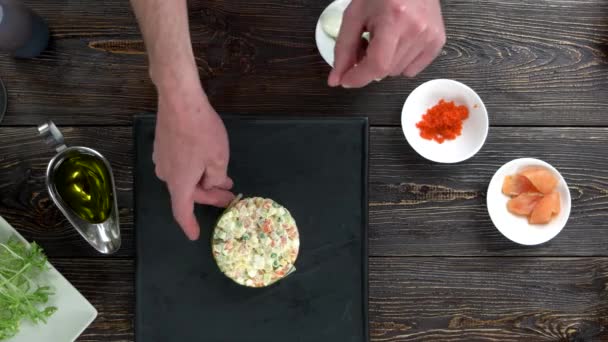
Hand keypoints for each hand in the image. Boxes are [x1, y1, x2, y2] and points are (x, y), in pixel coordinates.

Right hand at [153, 81, 234, 239]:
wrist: (180, 100)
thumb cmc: (201, 132)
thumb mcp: (218, 160)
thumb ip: (216, 179)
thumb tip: (211, 184)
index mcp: (179, 183)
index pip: (182, 212)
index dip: (189, 225)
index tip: (195, 235)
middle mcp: (166, 174)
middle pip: (187, 193)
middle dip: (209, 196)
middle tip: (229, 196)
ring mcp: (162, 158)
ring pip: (185, 178)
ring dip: (203, 181)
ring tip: (223, 179)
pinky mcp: (163, 145)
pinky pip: (180, 165)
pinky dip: (195, 168)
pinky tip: (208, 161)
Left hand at [328, 0, 445, 87]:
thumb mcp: (354, 15)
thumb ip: (343, 49)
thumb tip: (337, 79)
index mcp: (394, 19)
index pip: (377, 65)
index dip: (358, 77)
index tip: (345, 79)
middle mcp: (416, 30)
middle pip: (385, 71)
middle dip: (369, 65)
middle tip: (365, 45)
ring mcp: (430, 36)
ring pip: (397, 72)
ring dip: (384, 63)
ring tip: (383, 40)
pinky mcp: (438, 41)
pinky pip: (412, 70)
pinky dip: (400, 63)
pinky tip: (398, 43)